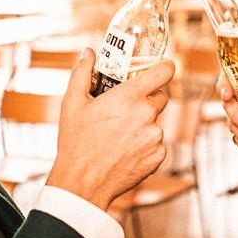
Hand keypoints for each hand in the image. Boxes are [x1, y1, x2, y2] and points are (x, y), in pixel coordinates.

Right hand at [45, 48, 174, 209]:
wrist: (82, 184)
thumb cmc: (76, 142)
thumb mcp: (72, 104)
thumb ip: (82, 73)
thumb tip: (88, 54)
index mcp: (130, 97)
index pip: (165, 71)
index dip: (165, 67)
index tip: (161, 67)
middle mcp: (147, 114)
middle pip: (160, 96)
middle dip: (147, 99)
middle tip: (126, 109)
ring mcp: (155, 136)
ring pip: (156, 122)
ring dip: (144, 125)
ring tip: (120, 136)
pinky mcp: (159, 155)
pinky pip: (157, 143)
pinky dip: (146, 145)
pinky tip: (126, 151)